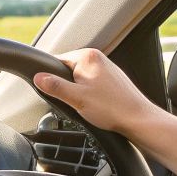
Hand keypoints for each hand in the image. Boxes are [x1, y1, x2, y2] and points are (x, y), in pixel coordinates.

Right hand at [33, 48, 162, 134]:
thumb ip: (55, 86)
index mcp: (87, 56)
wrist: (138, 119)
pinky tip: (98, 106)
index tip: (57, 92)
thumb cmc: (112, 108)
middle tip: (76, 102)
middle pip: (69, 71)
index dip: (53, 79)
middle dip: (68, 87)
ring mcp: (106, 68)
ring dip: (79, 93)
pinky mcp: (112, 79)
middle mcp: (98, 57)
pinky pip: (92, 85)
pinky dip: (90, 95)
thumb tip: (38, 77)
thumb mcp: (76, 98)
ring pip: (80, 79)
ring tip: (90, 105)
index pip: (57, 61)